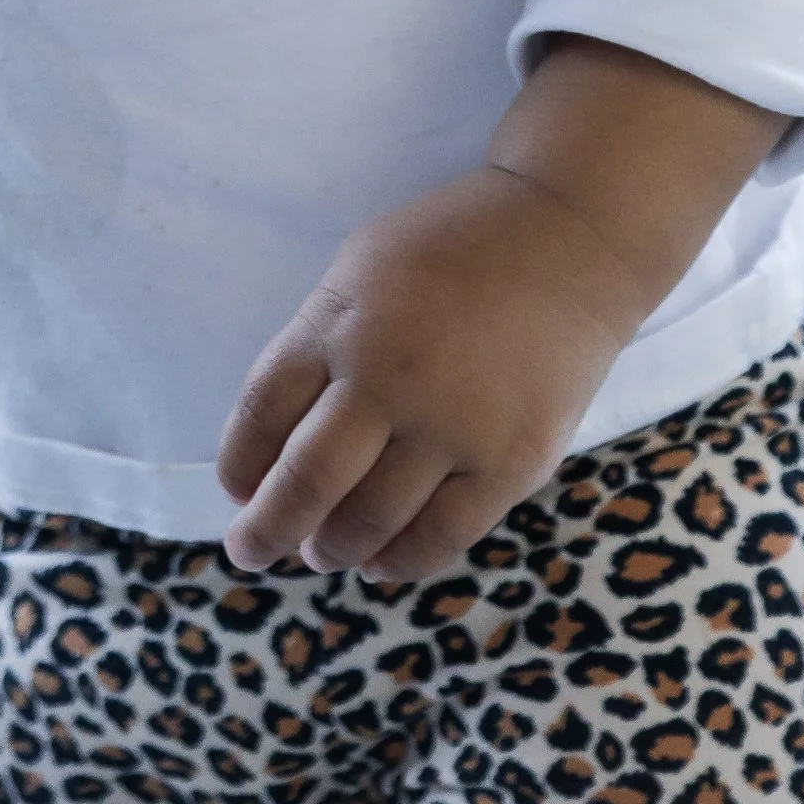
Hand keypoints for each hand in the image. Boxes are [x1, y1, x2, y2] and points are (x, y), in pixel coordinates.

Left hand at [217, 167, 637, 580]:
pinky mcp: (510, 463)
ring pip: (369, 520)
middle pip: (305, 480)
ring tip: (323, 553)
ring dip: (332, 548)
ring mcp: (451, 425)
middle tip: (251, 551)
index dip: (240, 462)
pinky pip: (440, 536)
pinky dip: (399, 561)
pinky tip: (379, 563)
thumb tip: (276, 444)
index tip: (236, 491)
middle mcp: (386, 377)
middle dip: (267, 530)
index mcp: (338, 322)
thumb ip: (319, 345)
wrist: (566, 240)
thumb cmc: (449, 251)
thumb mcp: (360, 270)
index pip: (263, 410)